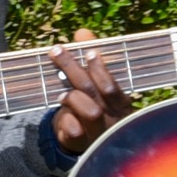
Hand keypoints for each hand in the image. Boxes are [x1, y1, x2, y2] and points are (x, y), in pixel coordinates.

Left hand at [44, 45, 134, 159]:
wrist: (88, 144)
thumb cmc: (94, 107)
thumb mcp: (94, 84)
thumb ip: (91, 60)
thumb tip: (82, 32)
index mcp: (121, 105)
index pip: (112, 85)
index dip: (100, 68)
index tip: (89, 51)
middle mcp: (113, 119)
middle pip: (95, 92)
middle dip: (73, 68)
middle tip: (55, 51)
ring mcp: (99, 132)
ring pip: (90, 111)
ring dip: (73, 96)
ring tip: (62, 93)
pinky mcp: (83, 144)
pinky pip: (75, 130)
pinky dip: (67, 118)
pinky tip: (63, 115)